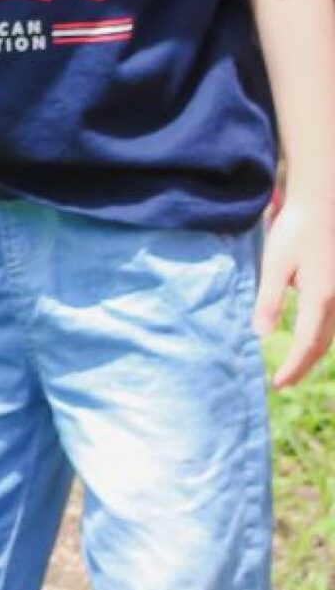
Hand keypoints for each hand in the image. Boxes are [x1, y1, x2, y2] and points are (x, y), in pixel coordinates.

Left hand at [255, 194, 334, 389]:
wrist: (322, 206)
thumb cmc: (295, 231)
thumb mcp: (274, 264)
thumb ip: (269, 300)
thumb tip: (262, 334)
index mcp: (321, 298)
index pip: (307, 345)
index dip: (294, 367)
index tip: (278, 383)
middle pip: (322, 345)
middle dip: (303, 365)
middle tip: (284, 382)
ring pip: (331, 334)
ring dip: (313, 353)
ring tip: (293, 366)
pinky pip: (334, 321)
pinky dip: (321, 336)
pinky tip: (309, 339)